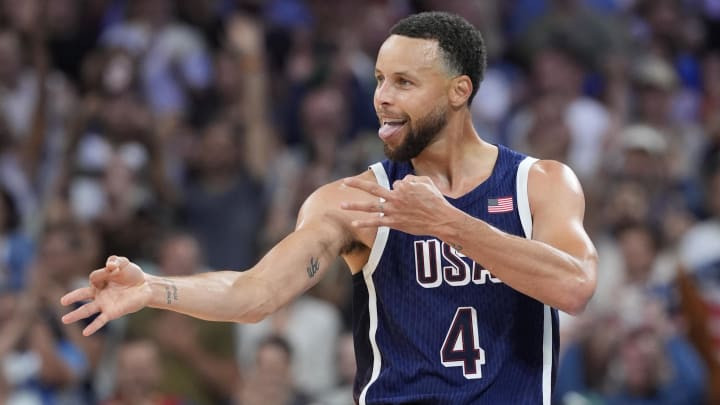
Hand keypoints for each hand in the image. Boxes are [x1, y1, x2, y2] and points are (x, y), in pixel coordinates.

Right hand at [60, 256, 150, 335]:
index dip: (103, 272)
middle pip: (82, 295)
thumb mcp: (124, 263)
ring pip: (87, 310)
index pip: (94, 277)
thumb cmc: (132, 274)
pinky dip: (93, 326)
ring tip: (64, 320)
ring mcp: (105, 304)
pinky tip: (85, 332)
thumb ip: (115, 261)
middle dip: (73, 297)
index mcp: (99, 281)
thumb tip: (110, 266)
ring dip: (76, 315)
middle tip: (62, 301)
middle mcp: (99, 293)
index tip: (113, 268)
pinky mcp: (113, 312)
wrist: (146, 286)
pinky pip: (101, 320)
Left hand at [340, 175, 457, 234]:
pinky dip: (365, 223)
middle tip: (344, 182)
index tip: (412, 197)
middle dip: (357, 184)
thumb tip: (401, 182)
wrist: (441, 219)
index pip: (395, 185)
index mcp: (403, 186)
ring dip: (355, 205)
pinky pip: (377, 222)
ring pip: (370, 206)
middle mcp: (395, 197)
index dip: (402, 190)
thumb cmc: (436, 201)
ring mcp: (393, 210)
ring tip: (341, 204)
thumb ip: (413, 179)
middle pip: (372, 188)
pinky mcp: (394, 223)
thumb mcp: (427, 182)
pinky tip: (354, 224)